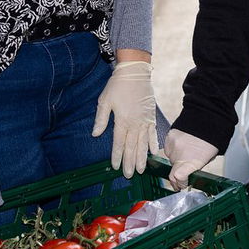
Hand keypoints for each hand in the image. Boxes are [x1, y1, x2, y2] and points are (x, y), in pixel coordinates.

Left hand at [92, 59, 158, 177]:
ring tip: (141, 169)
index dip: (117, 156)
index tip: (116, 167)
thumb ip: (101, 119)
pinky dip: (153, 144)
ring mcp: (145, 121)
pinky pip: (153, 133)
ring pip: (143, 143)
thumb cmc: (117, 86)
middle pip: (132, 146)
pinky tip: (153, 153)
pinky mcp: (151, 117)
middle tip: (129, 175)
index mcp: (122, 120)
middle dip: (130, 162)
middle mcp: (135, 123)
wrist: (135, 72)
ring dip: (142, 157)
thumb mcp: (104, 100)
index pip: (119, 143)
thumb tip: (95, 134)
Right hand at [163, 128, 219, 190]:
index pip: (178, 177)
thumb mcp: (207, 158)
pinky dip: (174, 149)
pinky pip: (168, 148)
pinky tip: (182, 145)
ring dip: (176, 159)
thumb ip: (195, 167)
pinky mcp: (169, 137)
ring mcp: (173, 145)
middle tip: (183, 173)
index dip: (179, 183)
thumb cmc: (212, 139)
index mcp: (192, 161)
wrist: (208, 118)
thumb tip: (189, 173)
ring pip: (170, 158)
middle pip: (173, 170)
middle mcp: (180, 155)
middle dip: (178, 172)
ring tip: (186, 152)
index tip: (181, 185)